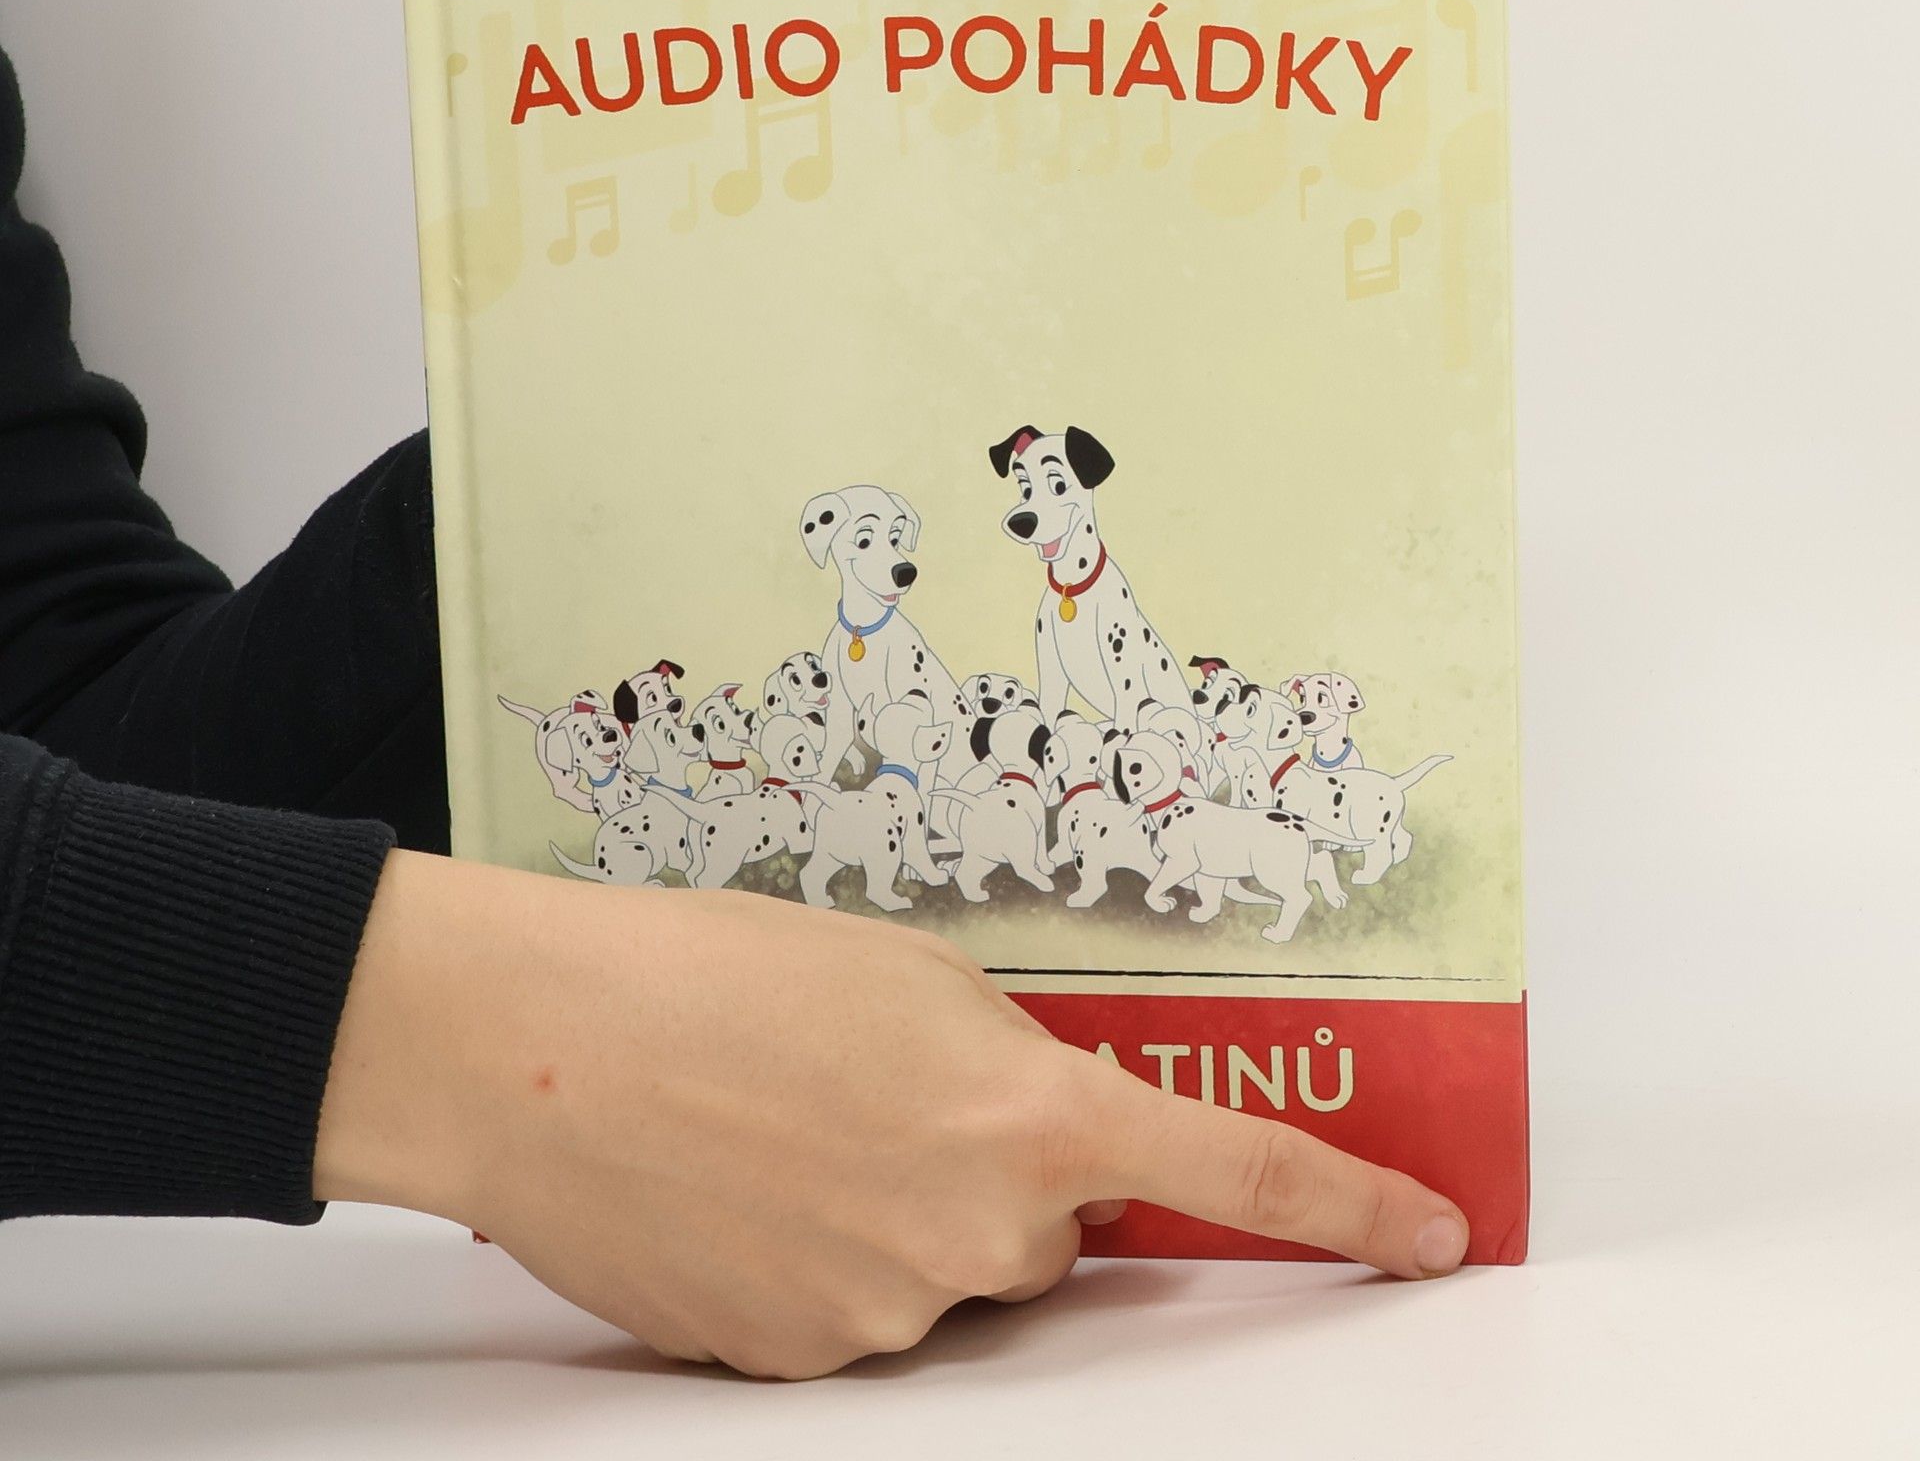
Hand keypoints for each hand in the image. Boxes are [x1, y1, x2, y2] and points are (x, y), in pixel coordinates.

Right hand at [316, 852, 1468, 1378]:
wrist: (543, 1050)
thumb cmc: (717, 972)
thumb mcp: (906, 971)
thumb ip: (1004, 1057)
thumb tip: (1031, 1124)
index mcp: (1023, 1114)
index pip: (1232, 1172)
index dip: (1347, 1207)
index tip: (1427, 1235)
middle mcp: (975, 1240)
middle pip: (1049, 1236)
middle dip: (1006, 1174)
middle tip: (892, 1094)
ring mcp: (882, 1317)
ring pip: (948, 1276)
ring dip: (903, 1211)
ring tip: (784, 1122)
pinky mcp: (793, 1363)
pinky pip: (858, 1311)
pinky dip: (827, 1252)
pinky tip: (744, 1179)